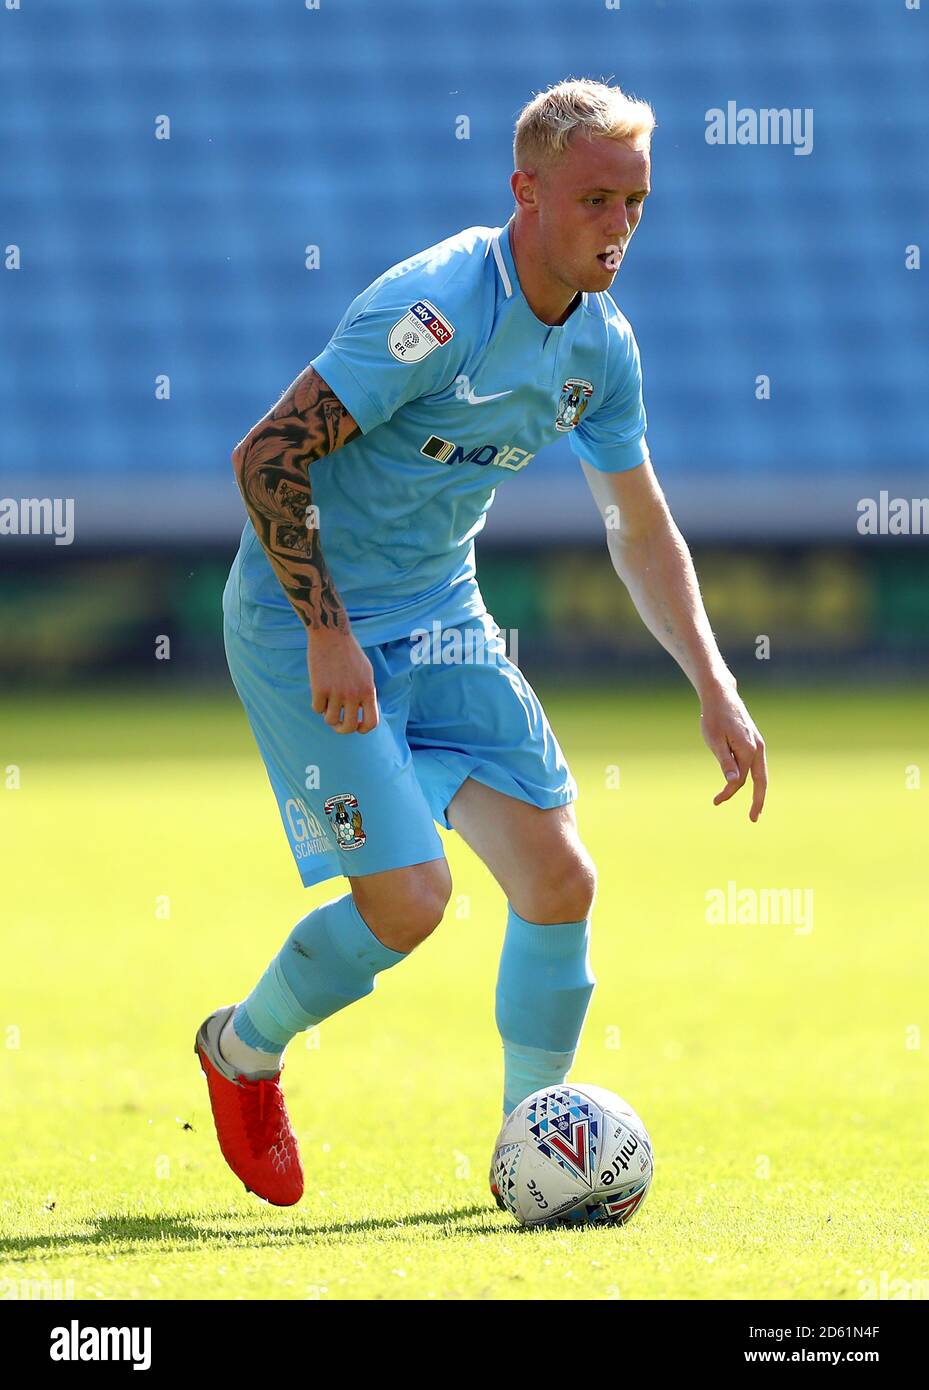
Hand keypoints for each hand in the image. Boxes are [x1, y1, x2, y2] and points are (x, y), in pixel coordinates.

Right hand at [306, 627, 378, 733]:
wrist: (331, 635)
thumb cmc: (349, 653)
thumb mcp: (366, 672)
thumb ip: (366, 693)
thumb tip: (363, 714)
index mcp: (368, 690)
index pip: (372, 722)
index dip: (363, 729)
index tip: (356, 725)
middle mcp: (354, 694)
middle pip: (348, 727)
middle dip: (341, 729)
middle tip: (337, 723)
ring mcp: (336, 692)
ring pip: (330, 720)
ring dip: (328, 715)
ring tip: (328, 703)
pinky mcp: (319, 689)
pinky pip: (317, 709)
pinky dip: (317, 704)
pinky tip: (319, 693)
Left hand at [699, 679, 766, 820]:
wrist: (721, 695)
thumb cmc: (713, 717)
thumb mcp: (714, 741)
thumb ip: (725, 762)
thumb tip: (734, 782)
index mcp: (748, 749)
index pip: (740, 779)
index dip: (728, 792)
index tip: (716, 801)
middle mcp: (757, 747)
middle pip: (761, 780)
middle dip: (758, 800)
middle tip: (753, 819)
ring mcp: (758, 744)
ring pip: (761, 773)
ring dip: (758, 790)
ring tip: (756, 807)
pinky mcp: (754, 741)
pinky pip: (757, 764)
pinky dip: (755, 777)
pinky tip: (751, 784)